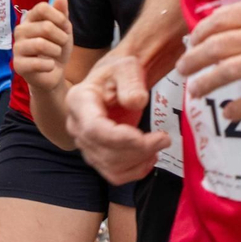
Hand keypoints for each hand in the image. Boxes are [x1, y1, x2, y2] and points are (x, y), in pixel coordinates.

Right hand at [14, 0, 72, 91]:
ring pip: (41, 44)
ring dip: (56, 51)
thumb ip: (62, 14)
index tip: (65, 26)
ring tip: (56, 54)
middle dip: (61, 37)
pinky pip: (38, 63)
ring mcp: (17, 48)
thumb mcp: (63, 29)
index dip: (58, 17)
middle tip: (61, 44)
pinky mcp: (18, 65)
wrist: (53, 73)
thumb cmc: (57, 47)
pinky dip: (50, 65)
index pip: (42, 8)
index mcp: (30, 18)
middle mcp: (20, 30)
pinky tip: (50, 66)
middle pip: (46, 27)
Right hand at [65, 53, 168, 185]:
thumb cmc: (119, 72)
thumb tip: (136, 102)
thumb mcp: (126, 66)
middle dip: (137, 149)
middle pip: (104, 151)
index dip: (119, 138)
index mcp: (79, 101)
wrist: (115, 81)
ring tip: (159, 144)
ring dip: (138, 160)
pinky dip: (134, 171)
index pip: (94, 129)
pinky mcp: (96, 156)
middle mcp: (76, 126)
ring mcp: (85, 144)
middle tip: (164, 138)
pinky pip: (114, 174)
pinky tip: (149, 157)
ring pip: (110, 166)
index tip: (144, 137)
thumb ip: (131, 81)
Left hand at [177, 0, 240, 121]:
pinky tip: (227, 113)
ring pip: (231, 72)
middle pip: (219, 47)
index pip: (222, 19)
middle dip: (194, 59)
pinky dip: (239, 107)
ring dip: (207, 82)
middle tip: (183, 68)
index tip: (192, 40)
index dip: (201, 31)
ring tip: (195, 90)